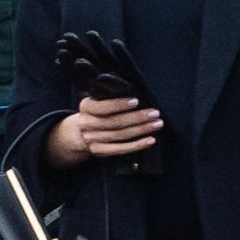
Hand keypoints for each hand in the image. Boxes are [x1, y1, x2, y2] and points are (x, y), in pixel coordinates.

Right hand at [47, 95, 162, 168]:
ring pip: (120, 135)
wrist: (83, 130)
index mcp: (85, 106)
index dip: (119, 105)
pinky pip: (120, 149)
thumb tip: (133, 88)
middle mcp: (86, 124)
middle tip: (155, 113)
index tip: (136, 101)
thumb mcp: (99, 98)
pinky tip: (150, 140)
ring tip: (157, 124)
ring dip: (141, 130)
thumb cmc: (99, 109)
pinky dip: (137, 145)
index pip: (102, 107)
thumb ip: (110, 94)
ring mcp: (91, 139)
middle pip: (114, 122)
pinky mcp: (99, 151)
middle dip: (137, 118)